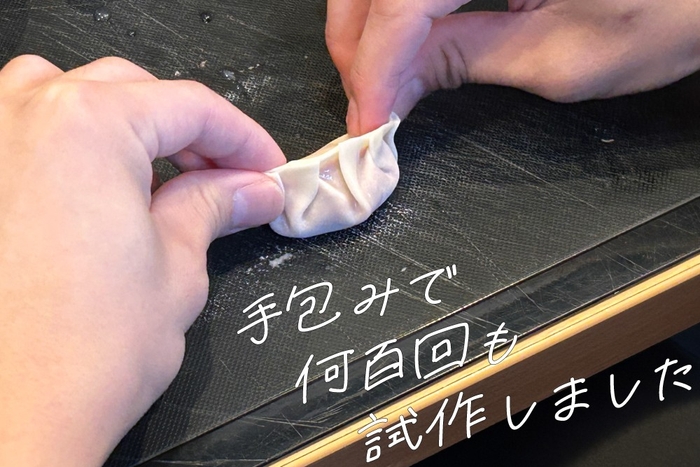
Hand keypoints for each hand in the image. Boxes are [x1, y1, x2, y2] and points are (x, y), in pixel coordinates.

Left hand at [0, 55, 284, 465]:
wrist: (6, 420)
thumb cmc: (83, 353)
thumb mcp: (177, 267)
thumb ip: (214, 207)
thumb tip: (252, 189)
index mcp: (88, 125)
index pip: (191, 107)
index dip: (244, 139)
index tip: (265, 170)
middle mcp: (23, 116)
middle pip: (133, 92)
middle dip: (190, 133)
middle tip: (226, 180)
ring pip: (66, 95)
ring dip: (121, 123)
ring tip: (153, 174)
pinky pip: (20, 130)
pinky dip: (66, 142)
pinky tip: (89, 188)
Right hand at [326, 0, 699, 133]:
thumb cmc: (667, 13)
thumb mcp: (557, 58)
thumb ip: (464, 62)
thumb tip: (395, 85)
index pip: (405, 2)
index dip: (376, 64)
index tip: (368, 116)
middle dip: (358, 40)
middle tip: (367, 98)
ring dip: (371, 21)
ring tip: (381, 75)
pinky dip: (399, 9)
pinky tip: (405, 41)